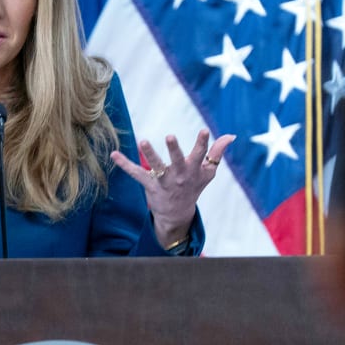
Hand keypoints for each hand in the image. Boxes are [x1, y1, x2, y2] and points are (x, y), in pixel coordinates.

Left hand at [111, 129, 234, 246]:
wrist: (178, 213)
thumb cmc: (193, 186)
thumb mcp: (207, 172)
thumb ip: (217, 152)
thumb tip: (231, 136)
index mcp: (194, 170)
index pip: (201, 155)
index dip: (203, 143)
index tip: (204, 131)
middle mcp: (179, 175)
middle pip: (177, 161)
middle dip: (174, 149)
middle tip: (170, 136)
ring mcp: (164, 181)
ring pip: (157, 167)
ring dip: (150, 154)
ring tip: (143, 141)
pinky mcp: (149, 184)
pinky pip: (136, 173)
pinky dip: (124, 164)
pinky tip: (113, 155)